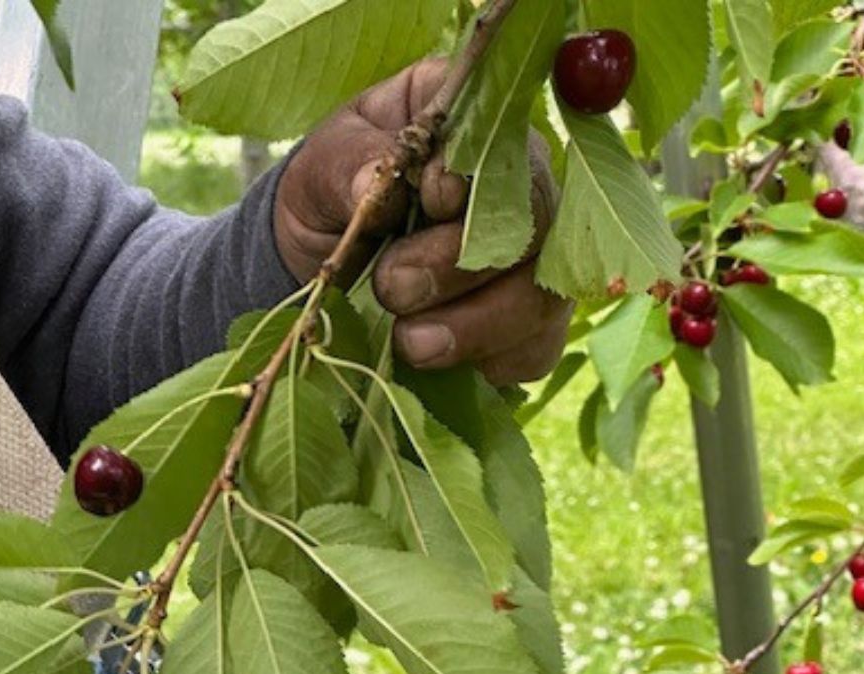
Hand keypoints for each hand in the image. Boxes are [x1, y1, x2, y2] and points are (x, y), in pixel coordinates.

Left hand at [275, 60, 571, 386]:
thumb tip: (374, 184)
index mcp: (477, 121)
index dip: (477, 180)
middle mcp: (524, 186)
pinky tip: (440, 361)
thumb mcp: (322, 166)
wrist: (322, 261)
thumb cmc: (332, 197)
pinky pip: (534, 349)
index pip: (506, 146)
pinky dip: (491, 363)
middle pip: (536, 227)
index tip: (430, 199)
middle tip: (392, 287)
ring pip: (540, 296)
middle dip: (459, 265)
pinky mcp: (529, 324)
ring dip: (475, 327)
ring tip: (410, 342)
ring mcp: (536, 259)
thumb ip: (349, 166)